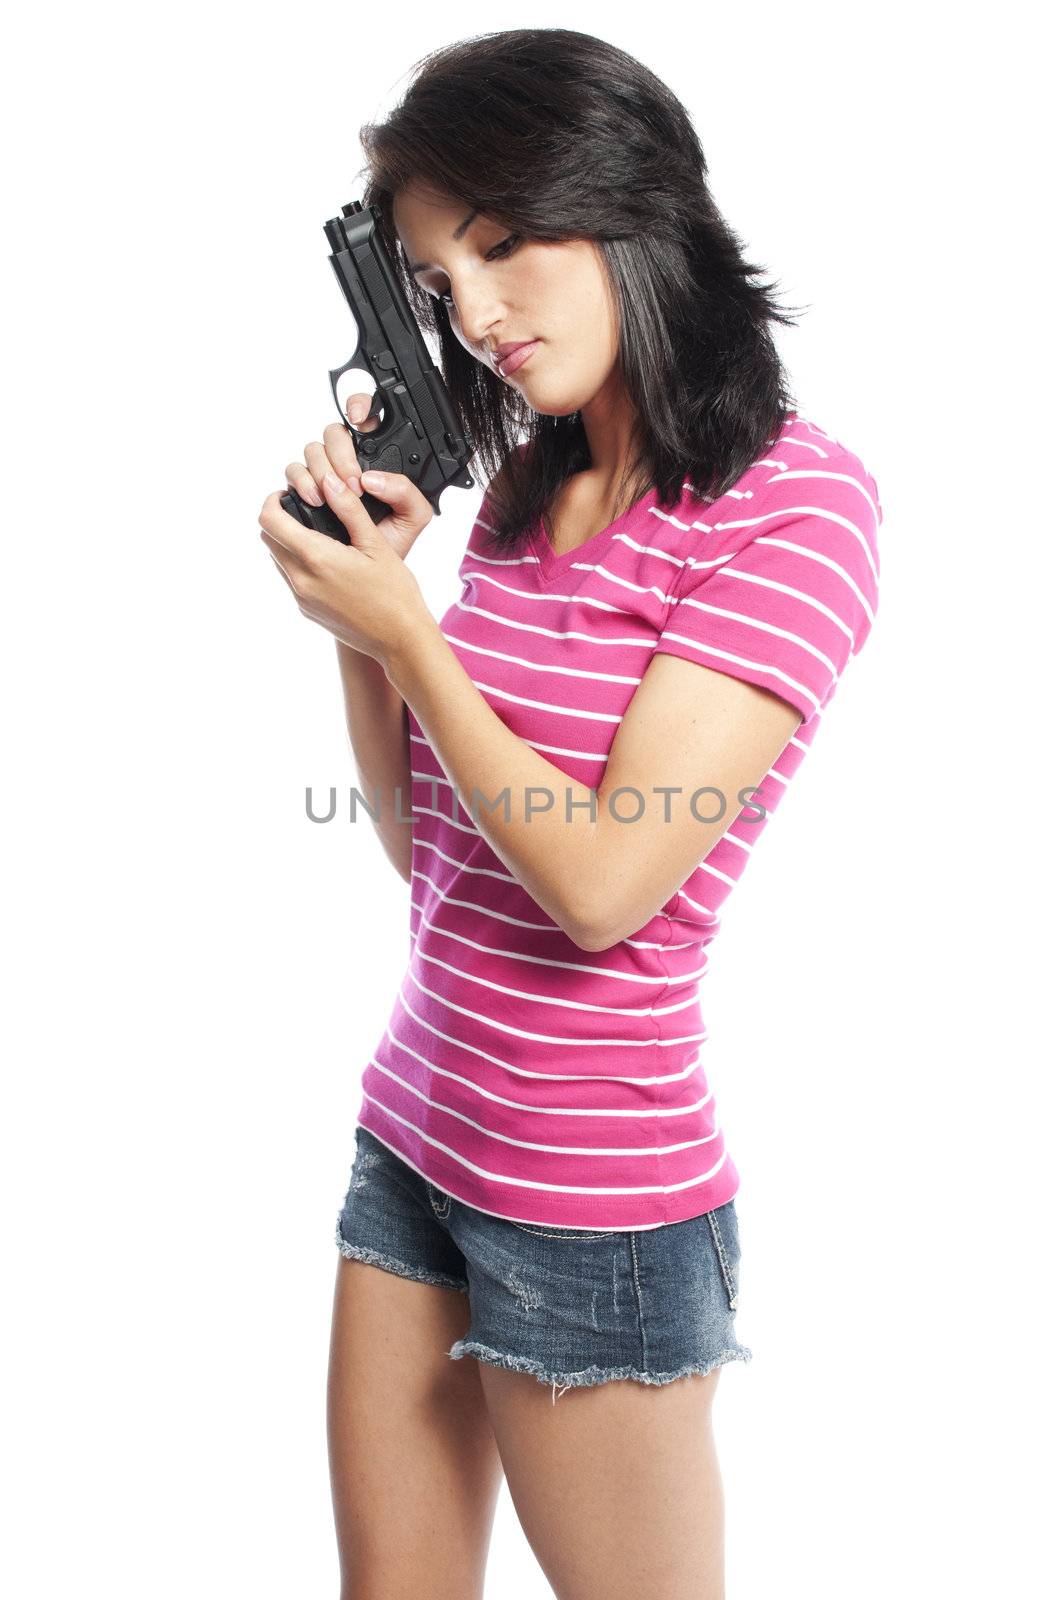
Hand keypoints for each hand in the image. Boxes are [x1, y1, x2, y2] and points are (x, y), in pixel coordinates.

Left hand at [259, 431, 431, 666]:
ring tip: (319, 535)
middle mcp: (301, 579)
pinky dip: (299, 563)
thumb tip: (329, 481)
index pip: (270, 520)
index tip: (288, 495)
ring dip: (288, 541)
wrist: (398, 640)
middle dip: (279, 519)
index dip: (273, 501)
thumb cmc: (394, 594)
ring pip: (277, 558)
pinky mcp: (306, 610)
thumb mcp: (376, 544)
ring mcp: (302, 597)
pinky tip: (328, 562)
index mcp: (316, 558)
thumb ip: (349, 510)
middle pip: (268, 537)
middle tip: (306, 510)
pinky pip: (291, 578)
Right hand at [282, 393, 433, 560]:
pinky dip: (303, 483)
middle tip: (353, 483)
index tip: (359, 419)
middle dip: (341, 455)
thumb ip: (406, 492)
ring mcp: (323, 474)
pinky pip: (294, 472)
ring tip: (332, 497)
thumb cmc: (392, 542)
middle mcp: (346, 462)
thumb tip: (372, 478)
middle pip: (333, 434)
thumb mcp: (413, 517)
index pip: (364, 418)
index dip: (358, 407)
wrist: (370, 571)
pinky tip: (317, 500)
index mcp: (375, 460)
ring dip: (321, 470)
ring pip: (312, 451)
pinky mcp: (304, 489)